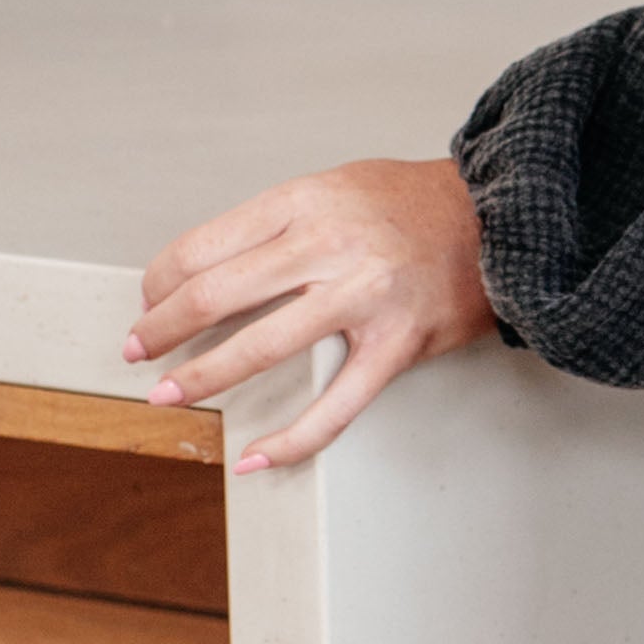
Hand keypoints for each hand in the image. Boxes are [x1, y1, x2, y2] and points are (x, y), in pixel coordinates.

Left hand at [128, 157, 495, 471]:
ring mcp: (362, 298)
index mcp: (304, 204)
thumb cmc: (417, 205)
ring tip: (170, 394)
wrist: (505, 219)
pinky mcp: (395, 345)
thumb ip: (279, 225)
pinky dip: (291, 439)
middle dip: (162, 330)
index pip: (203, 248)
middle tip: (139, 351)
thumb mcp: (336, 188)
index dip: (160, 283)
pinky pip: (334, 405)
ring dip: (201, 378)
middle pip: (215, 296)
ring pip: (260, 347)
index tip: (149, 302)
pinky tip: (258, 455)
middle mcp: (328, 247)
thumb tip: (213, 270)